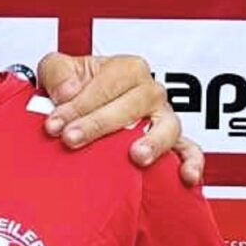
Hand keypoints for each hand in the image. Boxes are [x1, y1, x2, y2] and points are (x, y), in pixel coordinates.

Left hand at [34, 52, 205, 186]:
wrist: (84, 108)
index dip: (78, 105)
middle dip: (99, 124)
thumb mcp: (58, 70)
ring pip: (167, 128)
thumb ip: (58, 73)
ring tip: (136, 156)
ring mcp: (164, 118)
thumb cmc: (75, 87)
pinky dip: (191, 162)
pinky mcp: (173, 143)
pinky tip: (186, 176)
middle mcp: (150, 91)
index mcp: (127, 69)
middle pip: (132, 106)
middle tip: (72, 139)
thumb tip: (69, 92)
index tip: (54, 125)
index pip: (106, 85)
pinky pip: (189, 151)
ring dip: (153, 142)